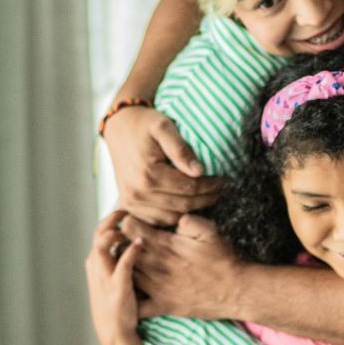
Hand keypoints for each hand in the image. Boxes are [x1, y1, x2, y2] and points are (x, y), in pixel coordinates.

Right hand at [85, 209, 144, 344]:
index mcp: (95, 263)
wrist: (115, 332)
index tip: (126, 209)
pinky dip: (131, 251)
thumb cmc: (118, 303)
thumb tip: (130, 238)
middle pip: (98, 233)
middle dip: (111, 219)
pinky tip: (140, 242)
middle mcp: (96, 266)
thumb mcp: (113, 278)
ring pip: (102, 245)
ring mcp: (104, 276)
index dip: (110, 218)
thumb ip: (117, 259)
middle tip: (127, 209)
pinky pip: (123, 263)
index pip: (98, 232)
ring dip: (115, 232)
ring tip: (129, 224)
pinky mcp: (117, 286)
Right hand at [102, 105, 221, 224]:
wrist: (120, 128)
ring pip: (171, 218)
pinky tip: (187, 203)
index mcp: (148, 174)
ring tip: (207, 197)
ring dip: (192, 210)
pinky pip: (157, 220)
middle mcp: (137, 193)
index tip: (223, 181)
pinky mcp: (128, 206)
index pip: (189, 188)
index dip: (210, 186)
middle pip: (183, 205)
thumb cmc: (144, 125)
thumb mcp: (164, 127)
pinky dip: (174, 215)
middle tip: (221, 191)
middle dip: (206, 199)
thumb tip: (199, 171)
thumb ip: (181, 149)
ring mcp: (131, 202)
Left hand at [128, 214, 242, 318]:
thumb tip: (173, 218)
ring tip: (124, 263)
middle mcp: (158, 266)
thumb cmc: (224, 260)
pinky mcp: (162, 305)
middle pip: (123, 252)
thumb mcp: (210, 231)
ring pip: (126, 275)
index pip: (133, 230)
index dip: (127, 223)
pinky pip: (136, 304)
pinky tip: (131, 291)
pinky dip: (129, 298)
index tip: (128, 222)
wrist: (236, 290)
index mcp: (168, 246)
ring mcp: (158, 287)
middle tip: (121, 241)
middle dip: (119, 244)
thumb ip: (189, 221)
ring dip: (121, 269)